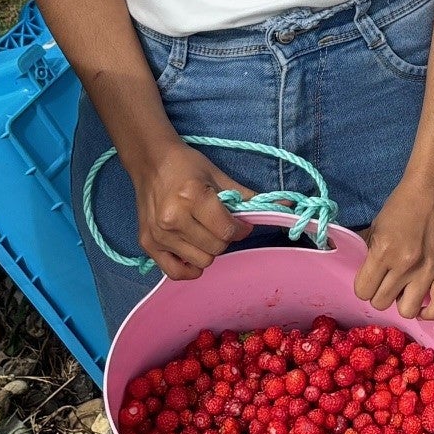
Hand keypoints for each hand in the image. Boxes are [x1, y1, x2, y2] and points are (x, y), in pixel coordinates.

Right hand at [129, 138, 251, 280]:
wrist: (151, 161)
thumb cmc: (187, 166)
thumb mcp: (218, 175)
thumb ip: (248, 196)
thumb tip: (285, 205)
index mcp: (192, 197)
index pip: (228, 230)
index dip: (240, 228)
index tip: (239, 222)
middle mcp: (173, 218)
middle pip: (216, 248)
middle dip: (224, 238)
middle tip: (219, 224)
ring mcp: (158, 234)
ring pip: (201, 261)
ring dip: (208, 250)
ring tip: (203, 232)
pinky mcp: (148, 244)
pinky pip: (175, 272)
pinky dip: (188, 267)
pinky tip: (192, 252)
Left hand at [358, 168, 433, 318]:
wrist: (433, 187)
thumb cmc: (401, 203)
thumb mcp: (376, 225)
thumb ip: (367, 250)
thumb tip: (356, 268)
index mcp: (383, 251)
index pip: (362, 291)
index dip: (363, 286)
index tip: (369, 277)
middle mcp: (404, 265)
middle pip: (381, 303)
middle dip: (379, 293)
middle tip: (385, 280)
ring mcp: (427, 270)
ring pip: (407, 310)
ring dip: (401, 302)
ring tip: (402, 290)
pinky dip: (430, 311)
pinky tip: (422, 304)